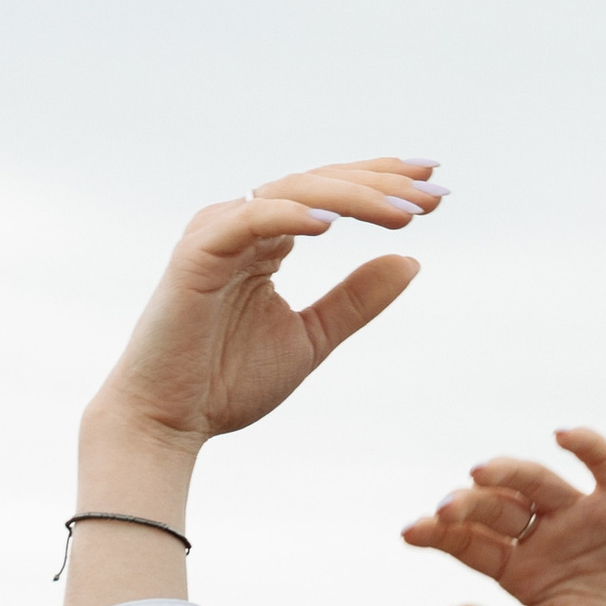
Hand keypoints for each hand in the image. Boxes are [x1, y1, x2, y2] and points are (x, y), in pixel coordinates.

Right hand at [88, 158, 442, 453]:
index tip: (436, 187)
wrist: (169, 422)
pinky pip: (250, 220)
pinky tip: (334, 225)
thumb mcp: (312, 338)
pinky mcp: (195, 254)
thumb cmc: (227, 383)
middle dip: (380, 184)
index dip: (382, 183)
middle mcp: (242, 225)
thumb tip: (413, 258)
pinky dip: (291, 217)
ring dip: (351, 198)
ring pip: (292, 193)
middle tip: (435, 194)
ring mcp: (217, 233)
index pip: (331, 195)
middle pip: (318, 183)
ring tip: (402, 212)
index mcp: (268, 240)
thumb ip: (355, 300)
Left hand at [399, 430, 605, 605]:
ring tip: (482, 473)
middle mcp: (548, 540)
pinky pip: (600, 460)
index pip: (470, 546)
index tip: (412, 530)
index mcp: (524, 577)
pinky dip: (583, 442)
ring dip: (507, 471)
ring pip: (535, 480)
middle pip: (493, 509)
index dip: (438, 535)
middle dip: (466, 505)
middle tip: (447, 509)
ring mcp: (585, 516)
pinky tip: (562, 435)